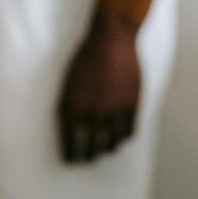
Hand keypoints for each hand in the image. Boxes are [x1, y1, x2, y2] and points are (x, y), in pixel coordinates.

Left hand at [56, 11, 141, 163]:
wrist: (112, 39)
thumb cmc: (85, 57)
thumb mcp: (68, 80)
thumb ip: (67, 104)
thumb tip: (65, 123)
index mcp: (74, 105)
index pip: (71, 141)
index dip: (71, 153)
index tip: (70, 159)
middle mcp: (94, 112)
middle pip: (92, 147)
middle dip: (88, 156)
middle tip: (86, 158)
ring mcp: (115, 110)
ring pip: (112, 143)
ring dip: (107, 149)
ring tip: (104, 150)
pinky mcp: (132, 105)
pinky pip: (129, 132)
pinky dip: (124, 138)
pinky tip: (120, 137)